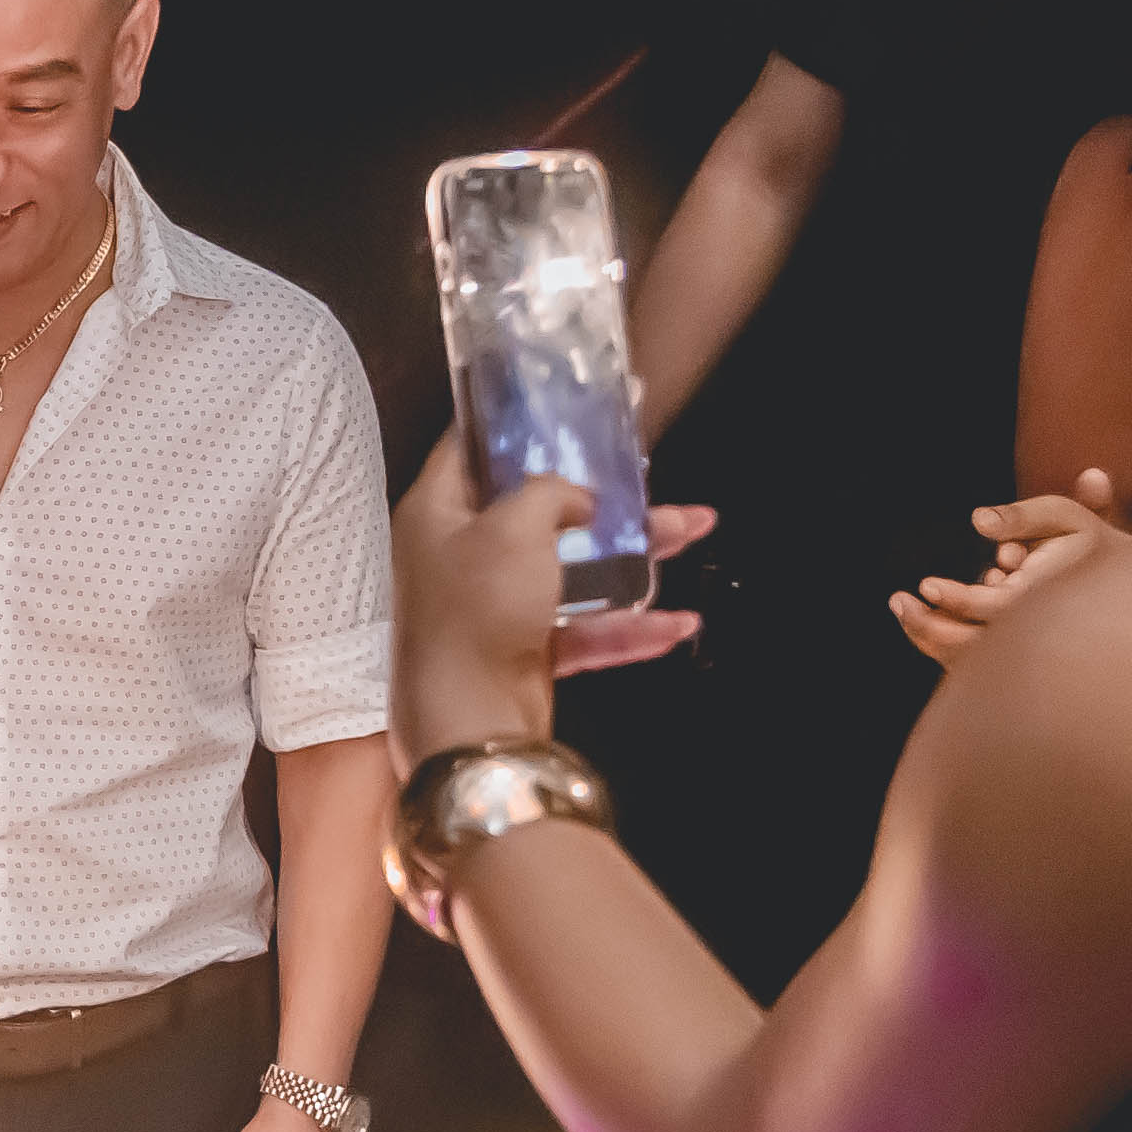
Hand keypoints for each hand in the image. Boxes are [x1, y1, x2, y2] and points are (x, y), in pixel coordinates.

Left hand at [389, 433, 718, 748]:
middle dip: (598, 493)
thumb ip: (549, 492)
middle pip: (536, 509)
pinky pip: (584, 629)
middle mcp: (460, 556)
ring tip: (694, 527)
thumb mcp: (513, 527)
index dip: (512, 424)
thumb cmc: (478, 610)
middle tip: (643, 470)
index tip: (559, 407)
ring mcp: (494, 608)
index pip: (469, 449)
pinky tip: (678, 622)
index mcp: (437, 513)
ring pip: (572, 566)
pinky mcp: (525, 654)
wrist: (470, 724)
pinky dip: (628, 625)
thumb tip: (575, 499)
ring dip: (633, 552)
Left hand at [889, 471, 1131, 670]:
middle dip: (930, 628)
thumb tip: (977, 521)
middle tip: (898, 602)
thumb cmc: (1088, 543)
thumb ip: (1021, 517)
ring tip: (903, 610)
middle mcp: (1039, 637)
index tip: (925, 585)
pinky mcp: (1018, 661)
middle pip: (976, 648)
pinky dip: (943, 648)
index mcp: (1050, 603)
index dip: (958, 600)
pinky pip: (973, 666)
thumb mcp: (1063, 517)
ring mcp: (1030, 655)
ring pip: (971, 663)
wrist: (1125, 589)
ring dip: (931, 639)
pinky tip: (920, 625)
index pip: (995, 611)